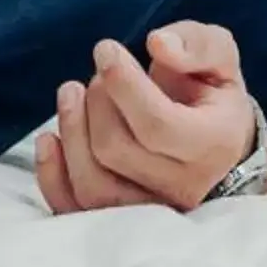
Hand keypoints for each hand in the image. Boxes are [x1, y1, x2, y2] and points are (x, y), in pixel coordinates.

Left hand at [33, 21, 266, 213]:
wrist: (217, 144)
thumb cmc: (211, 93)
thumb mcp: (218, 55)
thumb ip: (197, 44)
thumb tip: (159, 44)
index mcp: (213, 143)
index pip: (156, 124)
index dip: (122, 84)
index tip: (105, 49)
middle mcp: (185, 187)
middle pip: (115, 149)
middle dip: (97, 101)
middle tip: (100, 75)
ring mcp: (152, 210)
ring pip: (93, 185)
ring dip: (71, 131)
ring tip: (71, 94)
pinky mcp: (120, 221)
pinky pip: (76, 210)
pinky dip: (51, 175)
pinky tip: (49, 140)